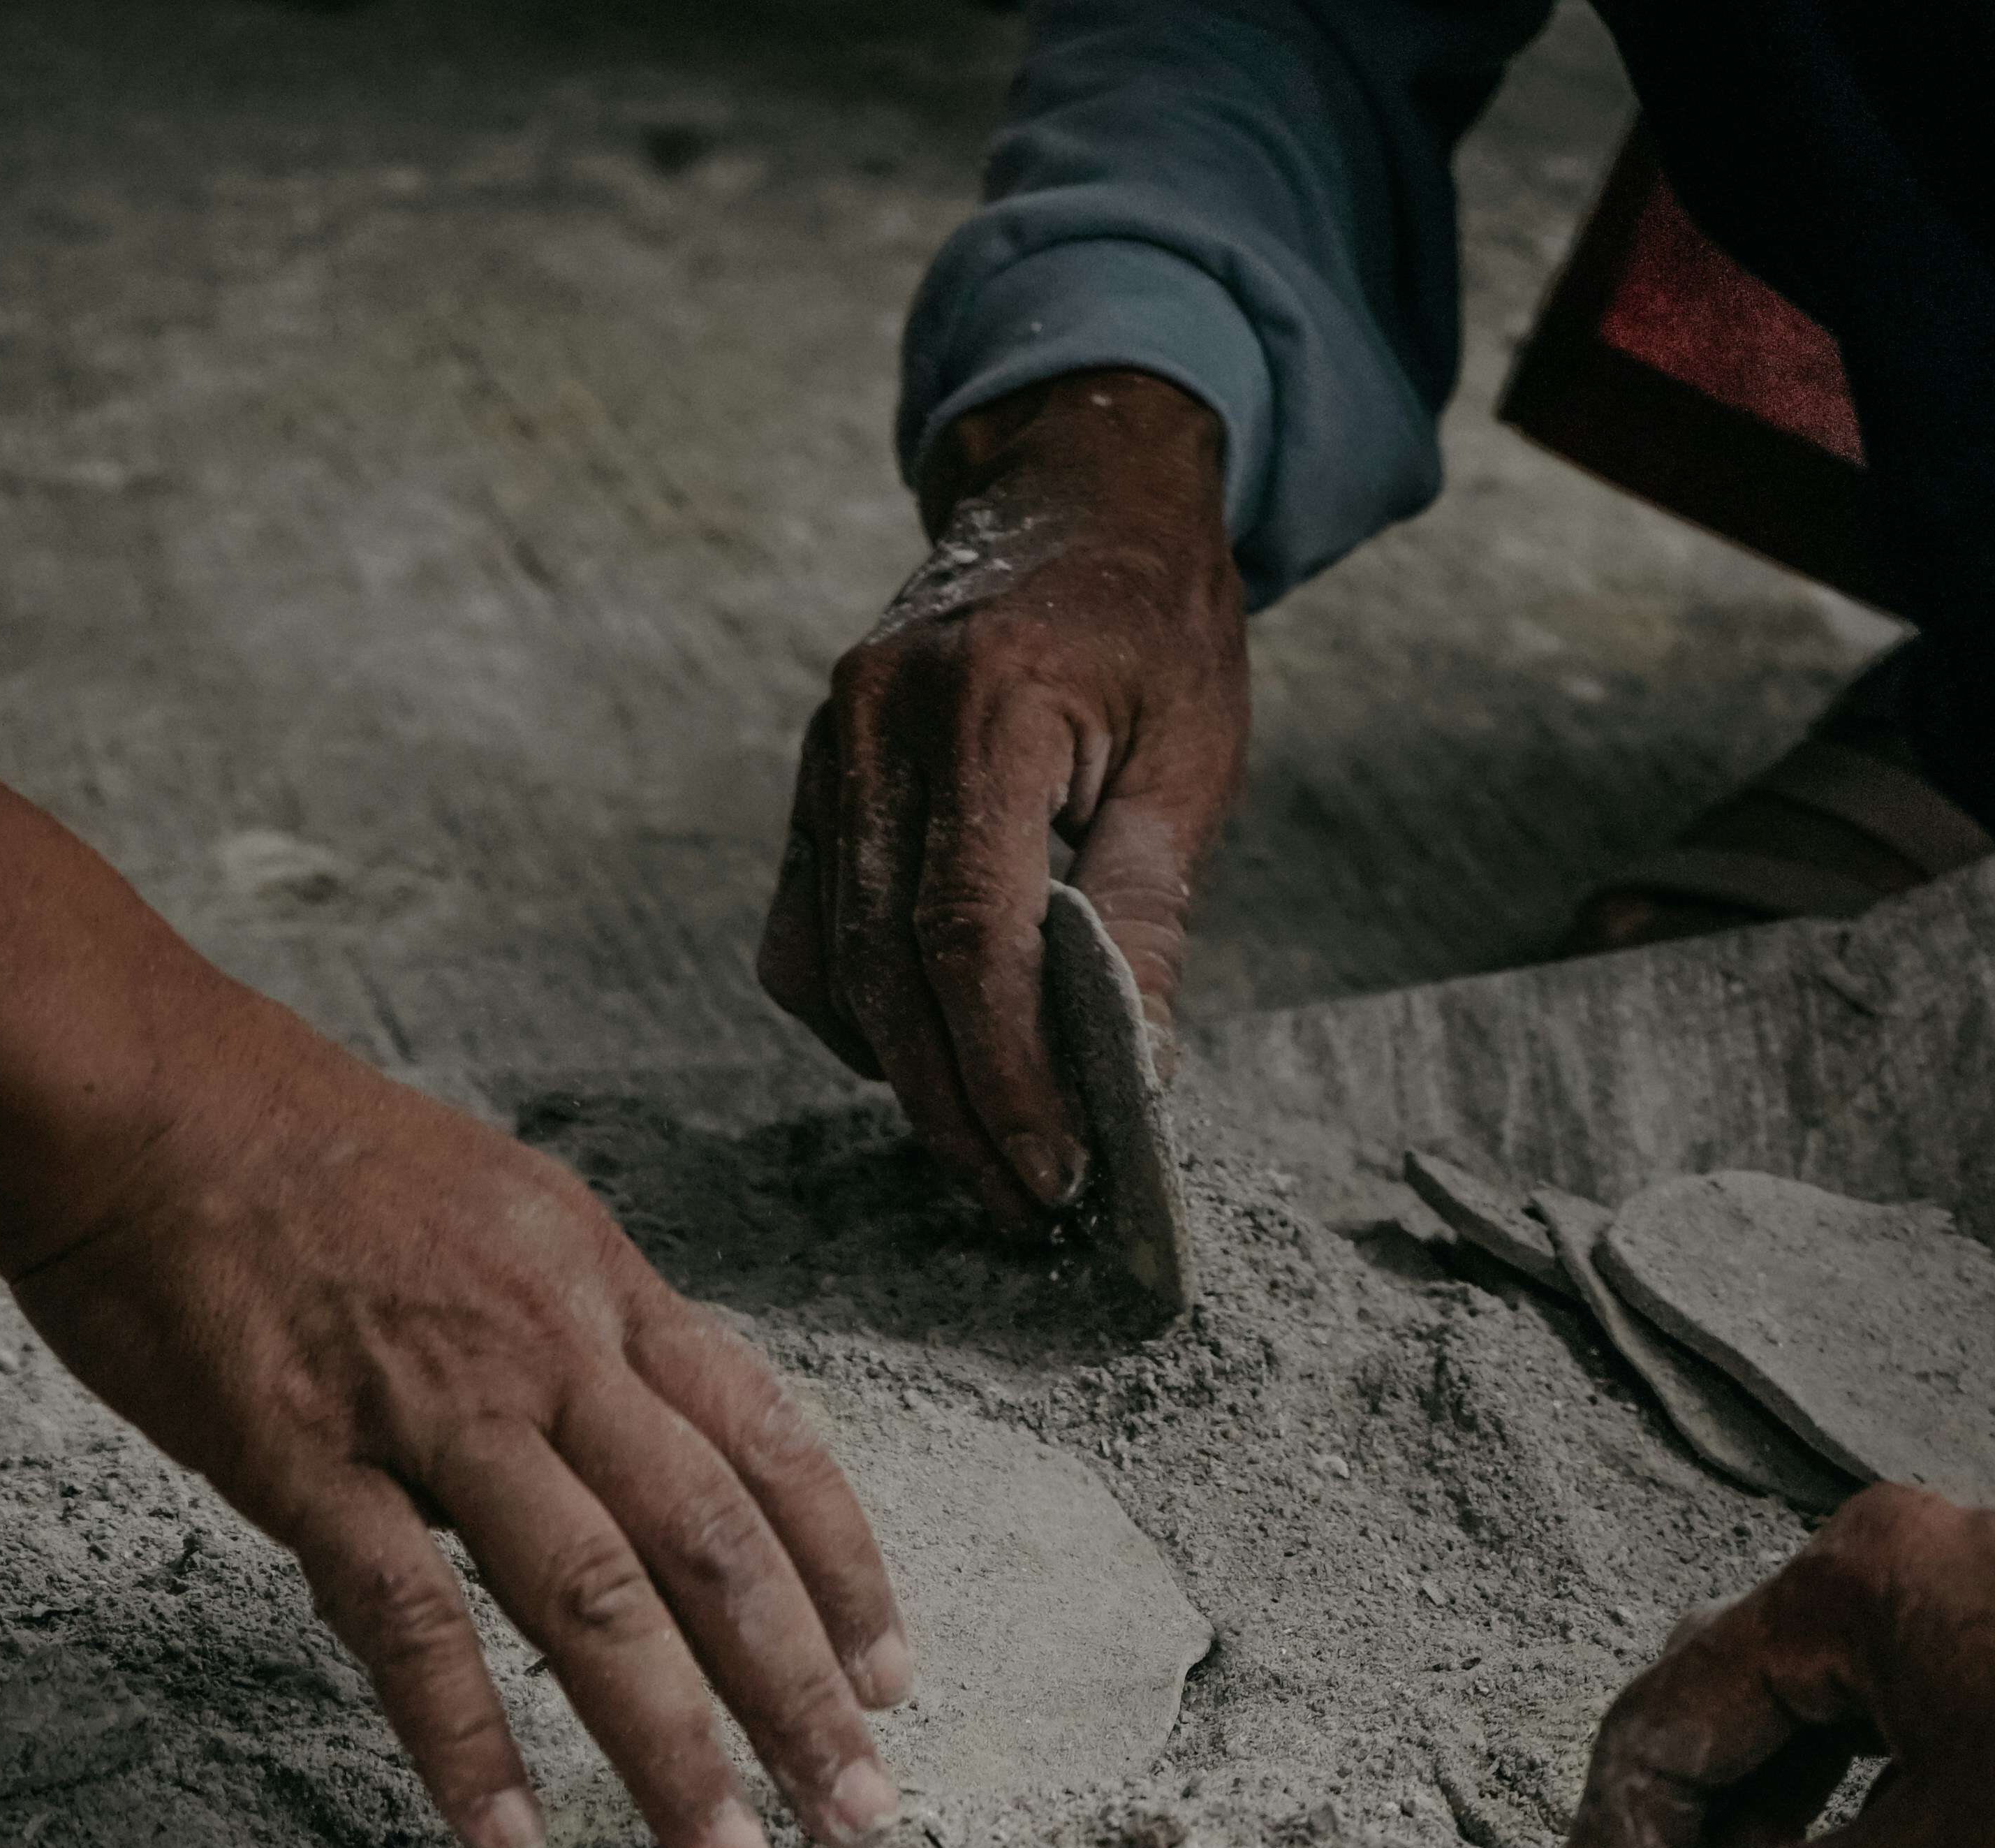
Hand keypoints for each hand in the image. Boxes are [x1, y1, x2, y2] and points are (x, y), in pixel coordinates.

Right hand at [3, 998, 911, 1847]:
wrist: (127, 1085)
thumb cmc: (285, 1143)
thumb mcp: (488, 1201)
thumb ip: (566, 1320)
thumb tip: (632, 1413)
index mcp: (595, 1283)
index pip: (764, 1440)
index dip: (842, 1569)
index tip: (890, 1676)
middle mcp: (544, 1347)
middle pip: (712, 1541)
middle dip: (801, 1690)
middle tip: (858, 1812)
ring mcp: (429, 1406)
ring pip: (593, 1597)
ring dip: (671, 1744)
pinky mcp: (306, 1459)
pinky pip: (407, 1620)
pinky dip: (464, 1737)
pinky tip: (508, 1833)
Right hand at [759, 368, 1247, 1235]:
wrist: (1073, 499)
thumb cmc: (1152, 625)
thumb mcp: (1192, 753)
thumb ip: (1145, 907)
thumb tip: (1128, 1073)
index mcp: (984, 702)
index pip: (971, 936)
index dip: (1009, 1074)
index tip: (1059, 1168)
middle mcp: (876, 724)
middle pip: (890, 972)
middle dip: (960, 1109)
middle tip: (1028, 1202)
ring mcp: (825, 754)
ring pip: (834, 969)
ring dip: (909, 1081)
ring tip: (992, 1151)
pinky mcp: (809, 786)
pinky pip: (803, 941)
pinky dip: (858, 1021)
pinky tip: (931, 1054)